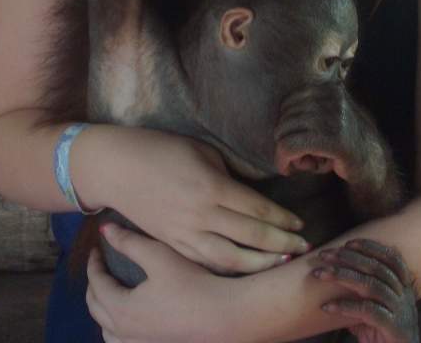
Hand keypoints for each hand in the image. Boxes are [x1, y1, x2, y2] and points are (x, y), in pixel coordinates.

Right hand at [87, 127, 308, 273]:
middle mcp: (201, 215)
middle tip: (303, 248)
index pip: (257, 209)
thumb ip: (230, 175)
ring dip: (259, 264)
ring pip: (229, 259)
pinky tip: (245, 268)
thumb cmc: (161, 150)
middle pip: (250, 237)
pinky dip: (229, 268)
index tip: (300, 224)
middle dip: (281, 244)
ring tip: (281, 264)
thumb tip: (255, 191)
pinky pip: (205, 262)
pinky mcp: (172, 243)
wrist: (116, 168)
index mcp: (212, 187)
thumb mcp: (203, 152)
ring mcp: (185, 233)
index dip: (282, 219)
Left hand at [87, 223, 237, 342]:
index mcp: (121, 309)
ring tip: (112, 296)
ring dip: (104, 312)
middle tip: (101, 267)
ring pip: (107, 332)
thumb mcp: (159, 257)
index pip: (96, 283)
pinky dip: (117, 330)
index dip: (94, 263)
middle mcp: (124, 332)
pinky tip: (131, 320)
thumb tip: (104, 231)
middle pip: (96, 309)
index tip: (98, 249)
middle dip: (95, 285)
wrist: (225, 316)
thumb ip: (130, 243)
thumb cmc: (191, 283)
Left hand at [276, 87, 400, 216]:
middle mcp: (331, 98)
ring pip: (284, 133)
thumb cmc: (342, 140)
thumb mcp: (328, 113)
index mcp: (329, 87)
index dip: (285, 126)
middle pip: (284, 119)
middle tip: (297, 156)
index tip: (294, 141)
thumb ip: (307, 105)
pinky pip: (290, 147)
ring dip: (284, 153)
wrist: (371, 161)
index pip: (287, 103)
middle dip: (284, 140)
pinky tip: (287, 170)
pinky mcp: (331, 140)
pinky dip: (283, 161)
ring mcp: (332, 117)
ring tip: (300, 162)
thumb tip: (272, 108)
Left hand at [314, 239, 417, 342]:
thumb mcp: (375, 308)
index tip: (348, 243)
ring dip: (342, 276)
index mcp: (402, 286)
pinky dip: (345, 307)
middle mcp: (403, 295)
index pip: (391, 257)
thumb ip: (360, 293)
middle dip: (348, 258)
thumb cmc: (385, 331)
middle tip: (324, 255)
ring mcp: (399, 310)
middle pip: (376, 268)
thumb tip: (333, 275)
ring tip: (320, 274)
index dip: (371, 247)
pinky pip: (367, 312)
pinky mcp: (392, 327)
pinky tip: (327, 307)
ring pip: (370, 286)